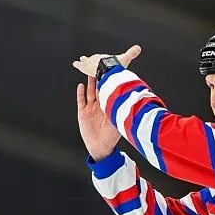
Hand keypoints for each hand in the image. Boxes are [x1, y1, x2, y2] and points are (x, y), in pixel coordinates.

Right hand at [74, 45, 142, 161]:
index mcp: (109, 107)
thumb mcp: (119, 123)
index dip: (110, 82)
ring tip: (90, 71)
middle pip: (99, 88)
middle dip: (99, 78)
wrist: (101, 148)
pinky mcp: (83, 114)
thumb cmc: (112, 137)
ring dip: (90, 82)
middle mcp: (100, 106)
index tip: (112, 72)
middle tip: (100, 66)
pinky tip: (80, 85)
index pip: (110, 91)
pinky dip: (80, 93)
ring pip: (90, 92)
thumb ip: (123, 114)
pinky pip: (81, 101)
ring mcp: (91, 109)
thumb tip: (133, 105)